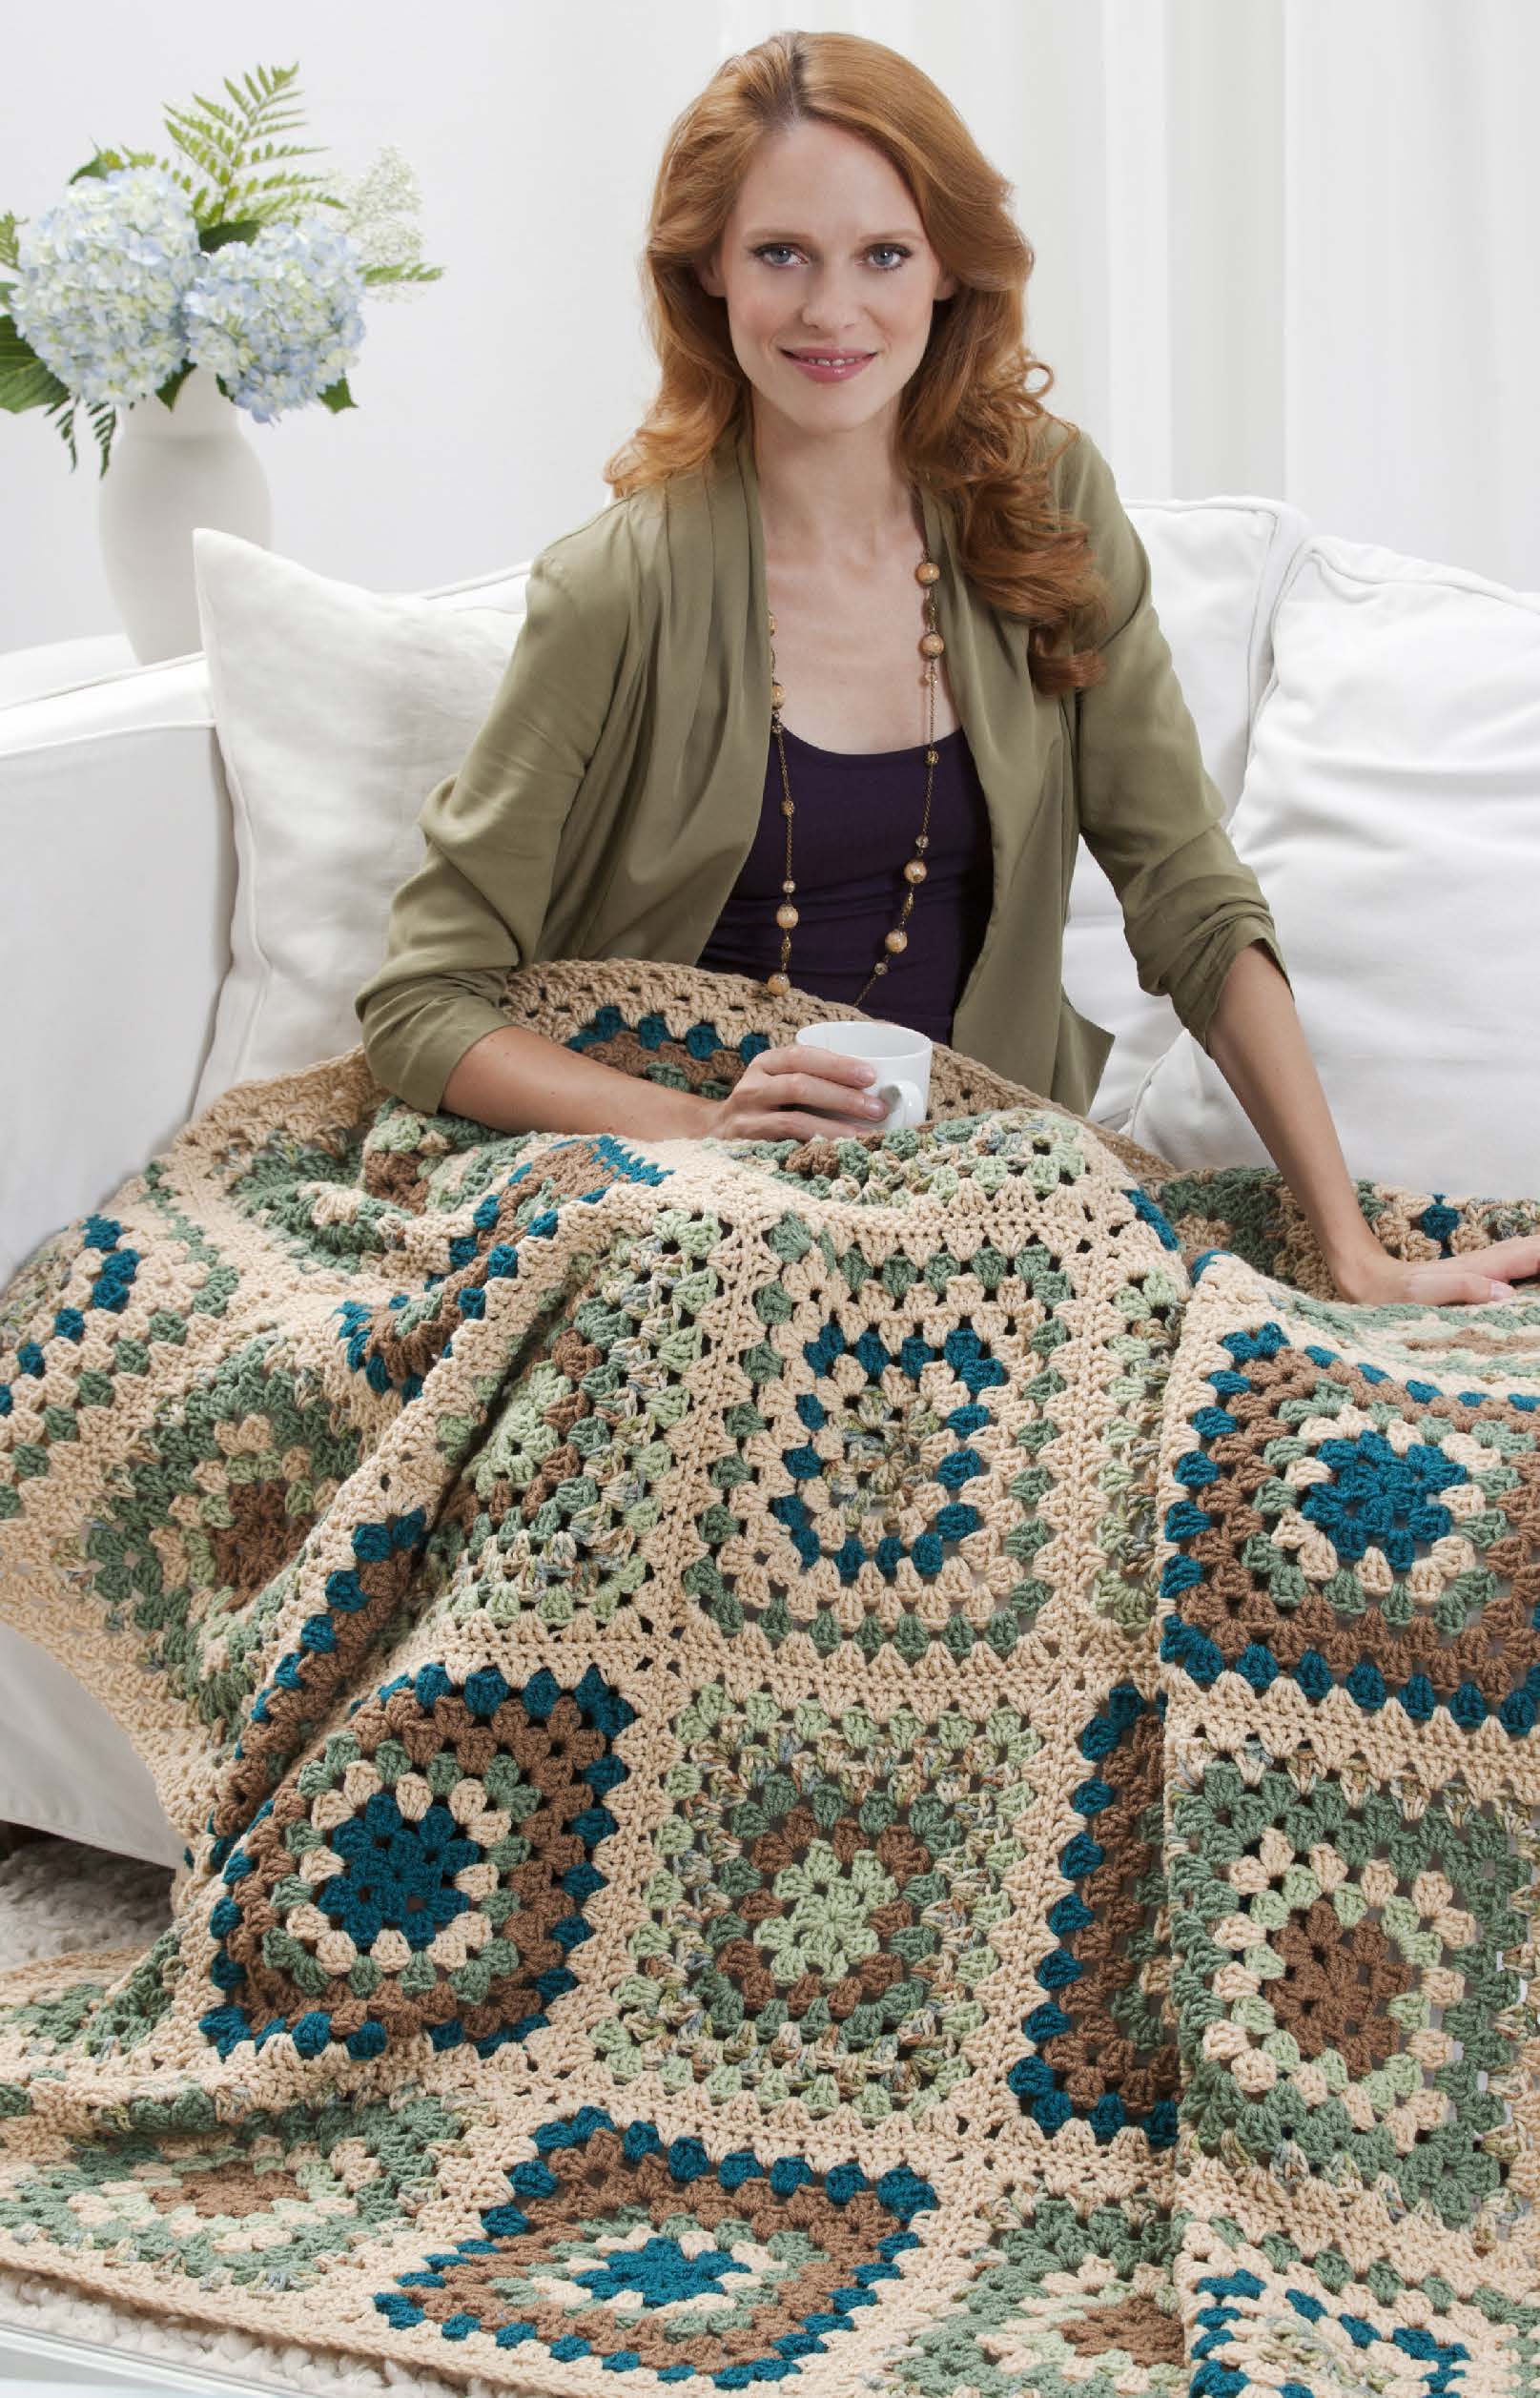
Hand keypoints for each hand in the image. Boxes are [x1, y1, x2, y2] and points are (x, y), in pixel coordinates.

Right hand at [700, 1043, 889, 1142]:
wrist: (715, 1133)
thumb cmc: (767, 1106)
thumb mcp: (781, 1082)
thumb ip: (815, 1078)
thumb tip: (875, 1085)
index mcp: (766, 1064)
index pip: (801, 1056)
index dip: (837, 1064)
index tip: (870, 1075)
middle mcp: (752, 1087)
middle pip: (799, 1086)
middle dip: (843, 1097)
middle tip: (876, 1108)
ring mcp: (745, 1119)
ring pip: (792, 1121)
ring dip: (833, 1128)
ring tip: (862, 1136)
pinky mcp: (745, 1148)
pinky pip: (783, 1149)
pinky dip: (812, 1151)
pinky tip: (834, 1155)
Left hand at [1331, 1233, 1539, 1306]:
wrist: (1364, 1283)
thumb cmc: (1392, 1292)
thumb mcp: (1424, 1292)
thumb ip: (1463, 1287)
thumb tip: (1506, 1294)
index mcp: (1476, 1269)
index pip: (1524, 1256)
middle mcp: (1479, 1267)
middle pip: (1523, 1252)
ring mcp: (1472, 1272)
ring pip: (1514, 1256)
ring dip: (1533, 1253)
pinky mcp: (1463, 1280)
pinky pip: (1504, 1267)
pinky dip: (1521, 1262)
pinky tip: (1522, 1268)